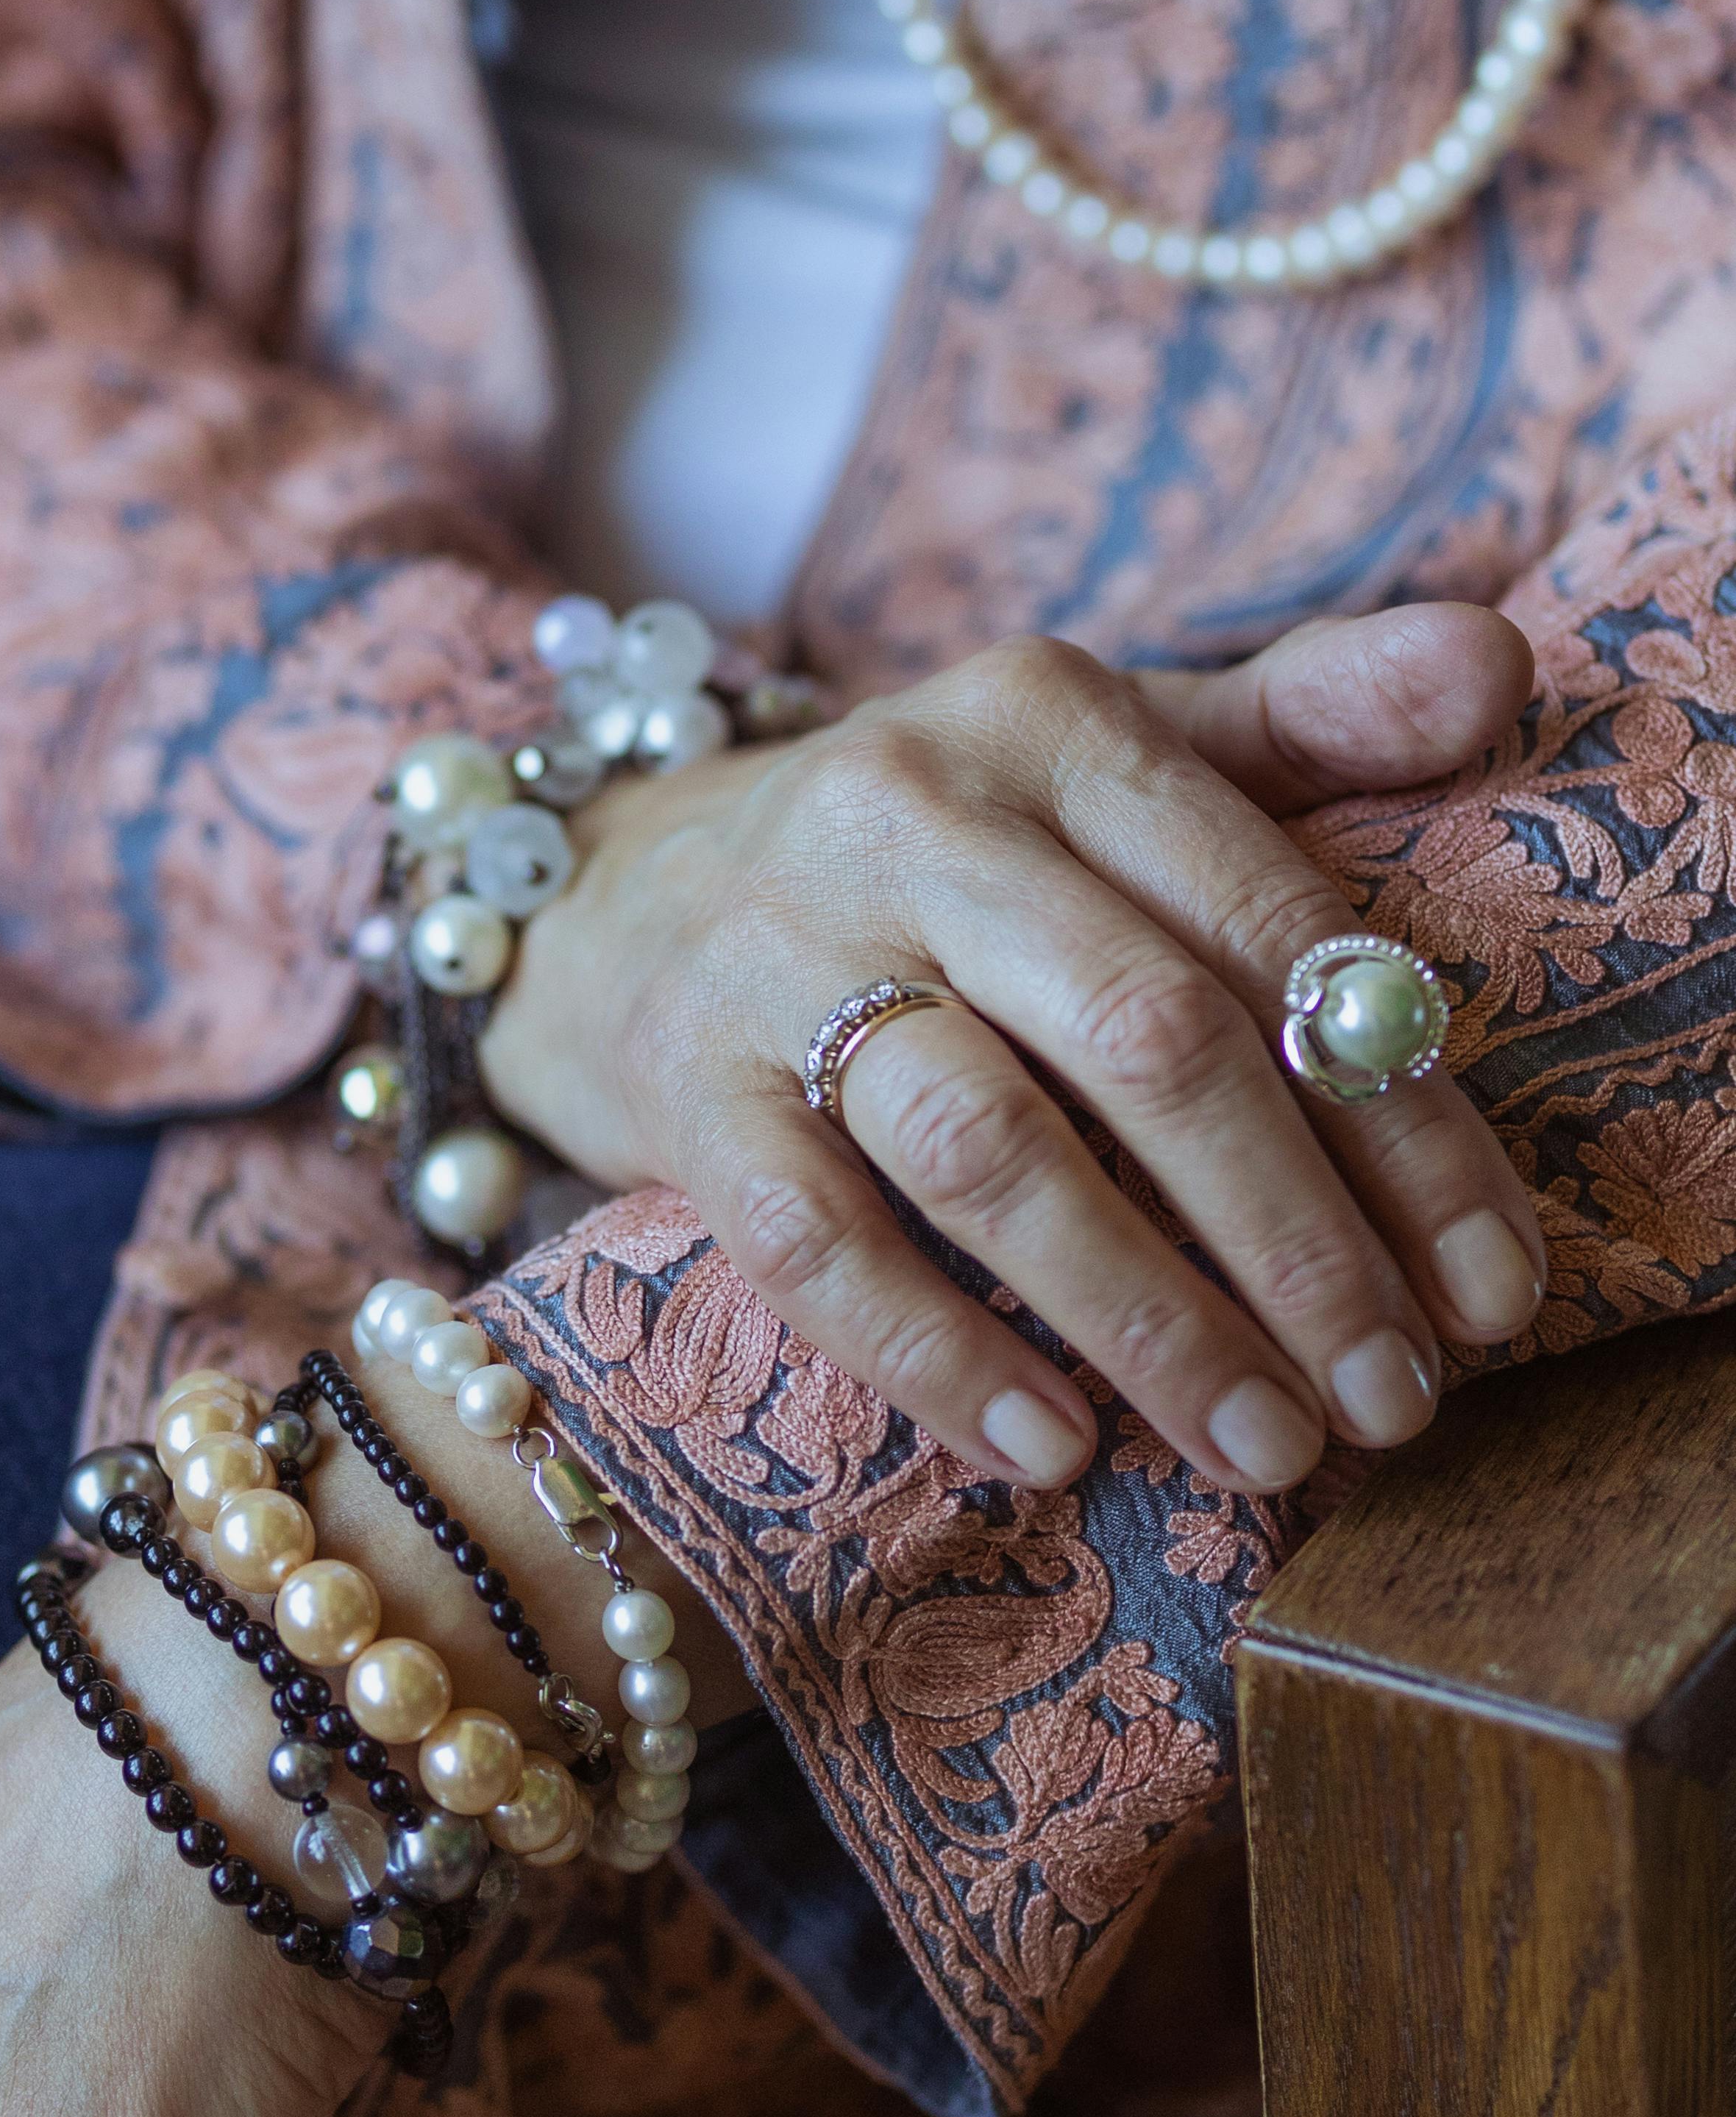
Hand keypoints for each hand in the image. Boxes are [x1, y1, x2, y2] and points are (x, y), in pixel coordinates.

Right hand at [480, 604, 1547, 1492]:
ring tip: (1262, 1447)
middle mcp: (909, 816)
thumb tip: (1501, 667)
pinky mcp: (678, 1087)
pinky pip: (815, 1243)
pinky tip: (1053, 1449)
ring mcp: (776, 954)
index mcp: (1050, 721)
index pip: (1270, 927)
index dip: (1402, 1121)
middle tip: (1393, 1399)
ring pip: (989, 1151)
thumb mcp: (1104, 750)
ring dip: (1148, 1320)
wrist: (615, 892)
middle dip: (1297, 1244)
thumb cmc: (932, 851)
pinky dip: (940, 1355)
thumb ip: (1308, 717)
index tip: (1493, 1287)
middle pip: (1146, 1041)